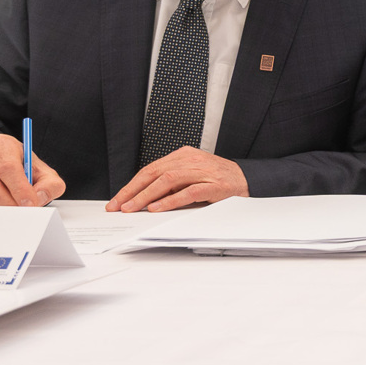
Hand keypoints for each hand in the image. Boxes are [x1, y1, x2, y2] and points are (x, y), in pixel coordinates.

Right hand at [0, 135, 65, 206]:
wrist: (0, 168)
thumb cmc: (22, 170)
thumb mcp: (43, 172)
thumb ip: (50, 184)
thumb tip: (39, 198)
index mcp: (0, 144)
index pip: (7, 167)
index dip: (20, 189)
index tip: (31, 204)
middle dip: (7, 203)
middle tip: (21, 214)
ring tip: (13, 212)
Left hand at [106, 147, 247, 212]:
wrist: (247, 179)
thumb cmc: (217, 180)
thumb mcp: (191, 176)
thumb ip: (171, 184)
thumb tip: (143, 199)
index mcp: (183, 155)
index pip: (150, 169)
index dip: (131, 185)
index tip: (117, 200)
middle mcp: (191, 160)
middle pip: (154, 173)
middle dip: (132, 191)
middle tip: (118, 206)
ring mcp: (202, 171)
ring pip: (167, 181)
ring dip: (146, 196)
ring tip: (132, 209)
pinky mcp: (213, 185)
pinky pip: (187, 192)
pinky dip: (170, 201)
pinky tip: (157, 208)